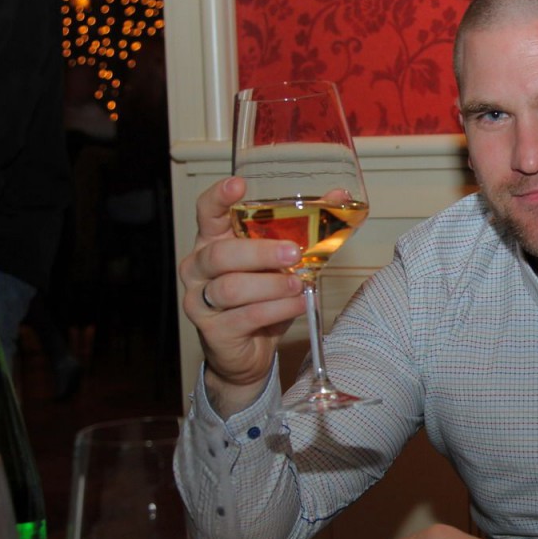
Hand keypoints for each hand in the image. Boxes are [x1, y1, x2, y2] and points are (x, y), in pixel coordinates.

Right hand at [177, 177, 305, 414]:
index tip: (238, 185)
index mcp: (212, 242)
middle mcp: (198, 268)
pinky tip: (298, 304)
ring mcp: (200, 300)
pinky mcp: (213, 331)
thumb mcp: (281, 262)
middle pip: (221, 254)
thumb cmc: (261, 298)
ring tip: (299, 285)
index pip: (206, 212)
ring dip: (273, 285)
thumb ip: (304, 230)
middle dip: (260, 252)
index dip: (218, 197)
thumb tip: (339, 197)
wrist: (245, 353)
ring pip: (232, 288)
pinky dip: (277, 309)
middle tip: (294, 254)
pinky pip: (245, 316)